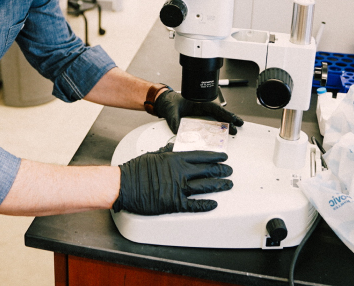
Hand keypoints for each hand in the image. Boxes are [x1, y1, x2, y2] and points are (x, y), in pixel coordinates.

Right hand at [113, 148, 232, 215]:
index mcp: (175, 159)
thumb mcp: (153, 154)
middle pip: (208, 170)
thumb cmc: (135, 170)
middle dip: (222, 170)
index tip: (223, 156)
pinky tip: (214, 204)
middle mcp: (180, 172)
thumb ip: (167, 152)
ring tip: (228, 184)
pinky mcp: (175, 203)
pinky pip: (195, 205)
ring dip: (219, 185)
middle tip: (229, 170)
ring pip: (206, 186)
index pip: (201, 156)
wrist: (124, 185)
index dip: (215, 156)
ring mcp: (179, 188)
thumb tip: (174, 147)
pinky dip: (206, 205)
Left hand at [154, 90, 244, 134]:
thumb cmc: (170, 104)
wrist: (166, 103)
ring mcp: (202, 111)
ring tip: (237, 126)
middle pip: (219, 112)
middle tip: (239, 124)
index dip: (223, 113)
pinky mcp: (201, 116)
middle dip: (230, 118)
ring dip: (227, 121)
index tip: (231, 119)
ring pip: (218, 116)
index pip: (213, 107)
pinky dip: (220, 123)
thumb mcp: (171, 112)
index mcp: (198, 102)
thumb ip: (174, 121)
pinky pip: (212, 119)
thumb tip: (177, 132)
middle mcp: (202, 106)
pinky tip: (226, 128)